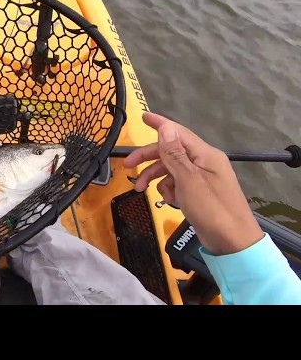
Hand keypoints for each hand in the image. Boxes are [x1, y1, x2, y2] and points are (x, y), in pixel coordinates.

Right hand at [123, 112, 263, 255]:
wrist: (232, 242)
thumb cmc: (212, 209)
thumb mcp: (188, 180)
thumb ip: (174, 154)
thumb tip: (165, 128)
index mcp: (205, 154)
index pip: (178, 132)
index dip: (159, 124)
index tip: (143, 117)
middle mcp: (204, 162)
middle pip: (171, 151)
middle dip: (149, 157)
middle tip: (128, 166)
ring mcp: (202, 177)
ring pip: (172, 168)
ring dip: (155, 176)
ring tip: (141, 189)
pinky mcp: (199, 192)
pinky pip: (178, 182)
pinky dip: (169, 188)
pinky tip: (168, 199)